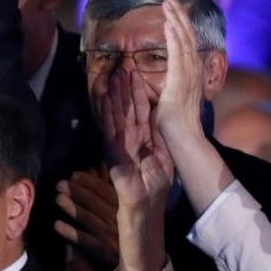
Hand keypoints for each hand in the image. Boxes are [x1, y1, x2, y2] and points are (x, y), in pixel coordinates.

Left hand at [53, 167, 120, 270]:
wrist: (139, 262)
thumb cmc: (125, 230)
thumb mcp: (124, 210)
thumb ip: (111, 191)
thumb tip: (97, 167)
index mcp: (125, 207)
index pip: (106, 191)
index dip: (90, 182)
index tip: (74, 175)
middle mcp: (119, 220)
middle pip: (96, 203)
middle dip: (78, 192)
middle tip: (60, 184)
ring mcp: (112, 235)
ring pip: (91, 219)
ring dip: (74, 208)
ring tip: (58, 199)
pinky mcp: (105, 251)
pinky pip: (87, 241)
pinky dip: (72, 232)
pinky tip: (57, 225)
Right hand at [100, 66, 172, 210]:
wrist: (146, 203)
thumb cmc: (155, 183)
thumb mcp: (163, 154)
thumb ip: (161, 136)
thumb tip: (166, 116)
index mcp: (143, 136)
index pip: (141, 109)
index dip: (138, 91)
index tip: (136, 73)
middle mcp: (130, 136)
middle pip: (127, 108)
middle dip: (124, 88)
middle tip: (122, 67)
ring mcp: (119, 143)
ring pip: (117, 114)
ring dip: (114, 96)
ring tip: (112, 76)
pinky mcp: (112, 150)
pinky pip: (108, 128)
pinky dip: (105, 113)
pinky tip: (103, 99)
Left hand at [153, 0, 206, 148]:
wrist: (182, 135)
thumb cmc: (175, 120)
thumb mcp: (173, 94)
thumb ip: (172, 81)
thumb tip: (167, 74)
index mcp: (190, 69)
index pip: (185, 38)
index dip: (179, 20)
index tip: (170, 5)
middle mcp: (193, 67)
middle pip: (186, 32)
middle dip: (176, 11)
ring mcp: (188, 72)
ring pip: (182, 38)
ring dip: (174, 17)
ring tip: (167, 0)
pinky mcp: (180, 79)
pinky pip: (177, 53)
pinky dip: (173, 36)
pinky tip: (168, 23)